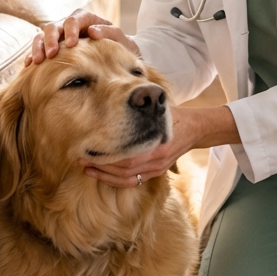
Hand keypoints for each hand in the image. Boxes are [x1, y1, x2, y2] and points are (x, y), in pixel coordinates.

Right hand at [25, 8, 138, 65]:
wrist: (114, 56)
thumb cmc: (119, 46)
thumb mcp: (120, 39)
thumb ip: (109, 32)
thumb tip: (92, 31)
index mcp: (85, 19)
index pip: (74, 20)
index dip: (70, 30)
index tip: (71, 44)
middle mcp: (69, 25)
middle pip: (53, 26)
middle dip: (50, 39)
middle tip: (52, 54)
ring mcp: (59, 36)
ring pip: (42, 36)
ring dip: (38, 47)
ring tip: (38, 61)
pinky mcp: (52, 48)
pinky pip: (38, 49)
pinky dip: (32, 55)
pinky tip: (29, 65)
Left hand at [81, 105, 239, 187]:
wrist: (194, 129)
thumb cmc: (173, 116)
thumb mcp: (159, 107)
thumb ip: (142, 104)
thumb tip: (123, 94)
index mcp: (156, 145)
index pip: (126, 157)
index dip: (106, 156)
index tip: (89, 150)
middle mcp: (156, 160)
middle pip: (123, 170)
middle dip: (101, 166)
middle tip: (82, 159)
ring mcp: (156, 168)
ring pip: (126, 178)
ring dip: (105, 175)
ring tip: (88, 168)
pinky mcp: (156, 172)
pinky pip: (133, 181)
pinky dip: (116, 180)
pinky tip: (103, 174)